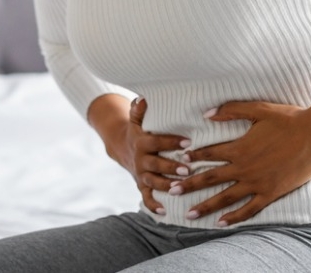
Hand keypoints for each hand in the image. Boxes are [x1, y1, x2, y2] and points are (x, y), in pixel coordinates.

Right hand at [87, 94, 191, 216]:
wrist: (122, 147)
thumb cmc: (138, 130)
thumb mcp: (136, 119)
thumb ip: (139, 109)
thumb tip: (143, 98)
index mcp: (141, 142)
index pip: (156, 141)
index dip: (171, 142)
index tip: (188, 141)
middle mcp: (141, 159)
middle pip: (155, 164)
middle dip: (170, 168)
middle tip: (187, 170)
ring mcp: (141, 174)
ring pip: (153, 182)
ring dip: (166, 185)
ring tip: (181, 188)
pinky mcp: (141, 186)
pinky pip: (147, 198)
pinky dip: (154, 206)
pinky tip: (165, 212)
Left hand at [171, 101, 310, 226]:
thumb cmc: (288, 119)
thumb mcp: (257, 109)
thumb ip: (231, 111)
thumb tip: (206, 113)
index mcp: (239, 147)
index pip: (209, 153)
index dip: (193, 157)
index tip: (179, 161)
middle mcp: (244, 168)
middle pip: (210, 178)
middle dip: (189, 185)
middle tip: (171, 191)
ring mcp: (257, 183)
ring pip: (225, 197)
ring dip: (205, 206)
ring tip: (189, 214)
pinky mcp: (270, 193)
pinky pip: (249, 209)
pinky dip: (234, 217)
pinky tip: (221, 222)